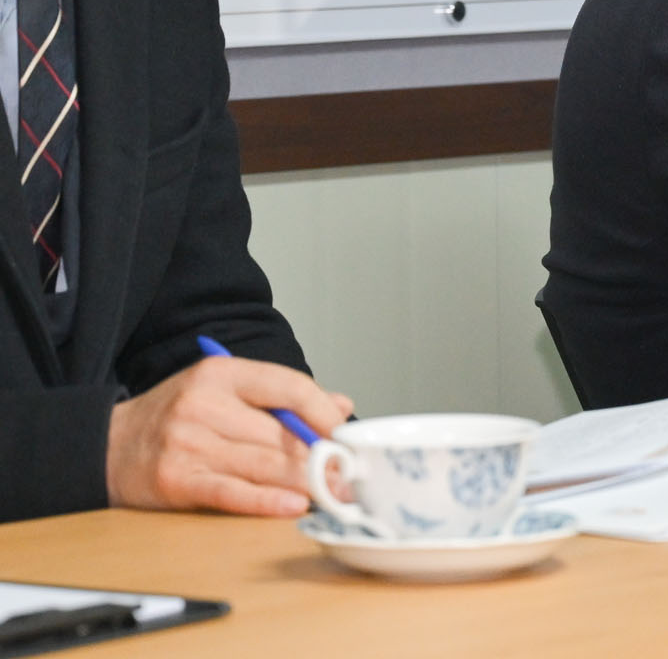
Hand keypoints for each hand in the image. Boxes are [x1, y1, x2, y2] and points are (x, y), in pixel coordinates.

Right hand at [106, 355, 352, 515]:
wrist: (105, 446)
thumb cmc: (177, 417)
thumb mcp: (224, 390)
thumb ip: (282, 396)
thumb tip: (341, 406)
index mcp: (222, 373)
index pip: (288, 387)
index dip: (323, 413)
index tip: (345, 434)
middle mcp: (204, 404)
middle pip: (280, 434)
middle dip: (320, 457)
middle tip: (350, 474)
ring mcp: (187, 443)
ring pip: (263, 465)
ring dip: (304, 482)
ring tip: (333, 492)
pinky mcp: (176, 481)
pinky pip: (232, 492)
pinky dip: (267, 501)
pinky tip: (294, 506)